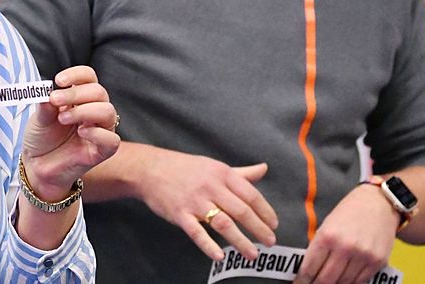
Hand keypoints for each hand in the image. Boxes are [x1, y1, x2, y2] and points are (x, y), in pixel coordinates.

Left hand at [21, 66, 119, 199]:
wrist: (37, 166)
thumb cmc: (42, 138)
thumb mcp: (39, 118)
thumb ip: (46, 104)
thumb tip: (46, 88)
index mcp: (79, 98)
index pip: (89, 77)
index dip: (77, 74)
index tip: (58, 81)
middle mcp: (93, 111)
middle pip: (99, 92)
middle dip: (76, 94)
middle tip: (55, 100)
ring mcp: (99, 130)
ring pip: (108, 112)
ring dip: (84, 111)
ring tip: (62, 118)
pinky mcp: (102, 151)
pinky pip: (111, 140)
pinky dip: (98, 133)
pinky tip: (81, 132)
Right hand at [136, 148, 277, 261]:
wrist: (150, 169)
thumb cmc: (185, 169)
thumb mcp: (214, 166)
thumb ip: (240, 173)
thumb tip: (264, 169)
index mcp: (222, 174)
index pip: (250, 194)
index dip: (265, 211)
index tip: (274, 225)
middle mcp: (211, 186)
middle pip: (241, 210)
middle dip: (258, 228)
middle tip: (270, 242)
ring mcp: (195, 201)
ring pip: (223, 223)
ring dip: (240, 241)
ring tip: (252, 254)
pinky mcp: (180, 214)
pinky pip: (197, 232)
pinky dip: (208, 245)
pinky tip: (219, 256)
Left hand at [294, 183, 399, 283]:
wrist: (379, 203)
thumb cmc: (349, 212)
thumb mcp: (327, 224)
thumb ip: (320, 246)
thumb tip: (310, 269)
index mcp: (327, 236)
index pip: (310, 267)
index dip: (302, 280)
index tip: (299, 283)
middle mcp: (345, 248)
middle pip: (326, 279)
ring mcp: (363, 256)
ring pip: (344, 283)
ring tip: (326, 283)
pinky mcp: (378, 261)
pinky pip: (361, 281)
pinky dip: (351, 283)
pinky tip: (344, 281)